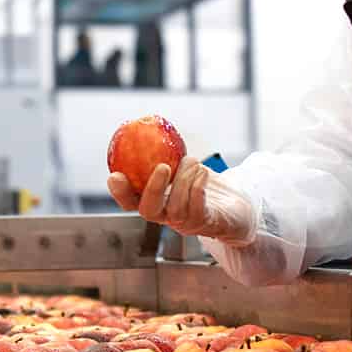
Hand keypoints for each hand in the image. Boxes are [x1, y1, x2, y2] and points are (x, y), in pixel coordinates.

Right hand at [107, 157, 254, 243]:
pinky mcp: (206, 224)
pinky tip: (202, 173)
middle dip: (153, 189)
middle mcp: (167, 216)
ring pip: (176, 208)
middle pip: (148, 211)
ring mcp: (186, 223)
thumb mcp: (184, 165)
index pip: (130, 202)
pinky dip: (198, 188)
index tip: (114, 175)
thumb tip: (151, 128)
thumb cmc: (205, 183)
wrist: (237, 204)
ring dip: (184, 181)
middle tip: (163, 167)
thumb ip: (167, 153)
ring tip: (193, 162)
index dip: (120, 192)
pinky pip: (198, 209)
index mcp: (156, 202)